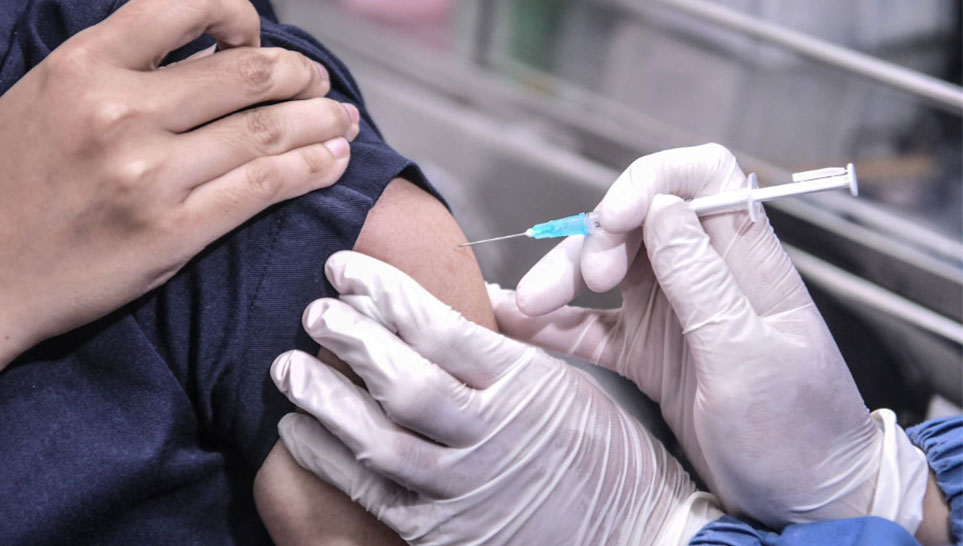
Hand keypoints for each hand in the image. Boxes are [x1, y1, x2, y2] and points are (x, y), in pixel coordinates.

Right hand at [0, 0, 359, 366]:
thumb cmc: (14, 186)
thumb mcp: (46, 99)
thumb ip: (117, 72)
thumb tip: (202, 55)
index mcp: (82, 66)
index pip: (182, 5)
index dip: (237, 13)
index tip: (253, 36)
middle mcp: (118, 112)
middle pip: (247, 73)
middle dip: (300, 74)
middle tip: (320, 85)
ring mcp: (149, 174)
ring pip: (267, 130)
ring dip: (321, 120)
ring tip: (344, 121)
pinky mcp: (174, 230)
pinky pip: (264, 186)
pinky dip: (311, 168)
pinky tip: (334, 162)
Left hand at [271, 251, 722, 544]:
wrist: (639, 539)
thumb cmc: (610, 456)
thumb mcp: (574, 382)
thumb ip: (511, 347)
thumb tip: (453, 307)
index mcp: (527, 385)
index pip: (439, 328)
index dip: (382, 294)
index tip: (345, 270)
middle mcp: (493, 434)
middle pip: (402, 378)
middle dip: (348, 338)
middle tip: (314, 311)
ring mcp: (467, 489)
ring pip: (378, 438)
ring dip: (324, 397)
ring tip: (287, 365)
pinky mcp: (447, 533)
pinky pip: (376, 495)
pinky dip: (329, 461)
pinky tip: (297, 431)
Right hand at [488, 144, 928, 529]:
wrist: (803, 497)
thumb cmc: (798, 431)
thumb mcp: (748, 356)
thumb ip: (703, 281)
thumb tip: (663, 207)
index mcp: (744, 259)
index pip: (701, 177)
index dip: (651, 181)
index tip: (614, 217)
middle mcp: (704, 274)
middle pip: (636, 223)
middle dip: (594, 240)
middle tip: (580, 281)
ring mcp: (673, 312)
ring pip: (604, 271)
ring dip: (562, 280)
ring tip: (524, 306)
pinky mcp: (649, 352)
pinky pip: (592, 326)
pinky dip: (556, 324)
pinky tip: (521, 326)